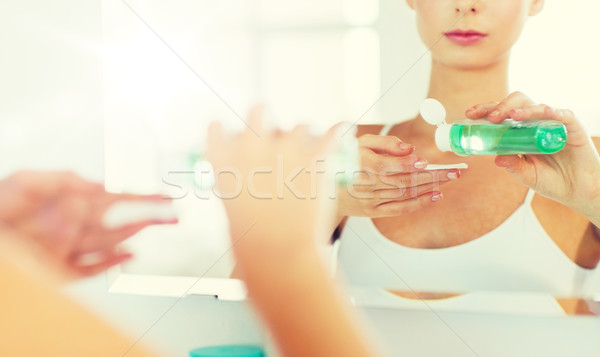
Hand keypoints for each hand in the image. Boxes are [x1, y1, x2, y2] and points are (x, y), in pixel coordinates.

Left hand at [0, 171, 176, 277]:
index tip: (161, 195)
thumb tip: (98, 186)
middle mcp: (74, 226)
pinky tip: (128, 254)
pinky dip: (111, 263)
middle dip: (149, 216)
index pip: (114, 199)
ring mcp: (69, 249)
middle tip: (172, 213)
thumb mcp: (26, 181)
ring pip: (111, 242)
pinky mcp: (61, 271)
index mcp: (69, 203)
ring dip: (136, 234)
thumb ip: (64, 179)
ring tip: (157, 224)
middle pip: (120, 221)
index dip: (140, 198)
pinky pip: (92, 269)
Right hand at [206, 107, 339, 265]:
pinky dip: (339, 132)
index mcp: (223, 159)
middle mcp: (251, 146)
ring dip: (304, 137)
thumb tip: (255, 177)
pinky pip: (332, 135)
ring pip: (299, 126)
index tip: (233, 137)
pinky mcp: (313, 159)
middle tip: (274, 135)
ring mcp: (283, 149)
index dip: (227, 132)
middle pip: (258, 111)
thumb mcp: (233, 208)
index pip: (218, 129)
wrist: (278, 254)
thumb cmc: (252, 240)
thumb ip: (242, 183)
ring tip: (309, 153)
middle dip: (266, 118)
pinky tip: (344, 128)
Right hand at [337, 134, 460, 217]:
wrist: (322, 188)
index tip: (426, 161)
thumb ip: (384, 142)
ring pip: (405, 194)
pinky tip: (435, 196)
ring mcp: (370, 200)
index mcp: (362, 164)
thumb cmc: (344, 159)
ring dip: (430, 187)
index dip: (409, 165)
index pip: (390, 166)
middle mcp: (367, 184)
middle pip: (405, 181)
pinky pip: (399, 209)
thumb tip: (409, 148)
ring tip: (450, 179)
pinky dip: (418, 204)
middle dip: (433, 176)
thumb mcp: (358, 142)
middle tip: (456, 171)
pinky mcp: (373, 211)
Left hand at [466, 91, 599, 215]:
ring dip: (521, 108)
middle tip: (489, 117)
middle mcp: (535, 123)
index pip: (501, 115)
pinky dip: (549, 112)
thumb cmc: (552, 181)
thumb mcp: (527, 175)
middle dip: (499, 107)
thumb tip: (495, 158)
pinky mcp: (571, 127)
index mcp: (521, 132)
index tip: (469, 115)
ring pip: (534, 105)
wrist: (579, 191)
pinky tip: (541, 112)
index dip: (485, 111)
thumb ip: (514, 166)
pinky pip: (561, 114)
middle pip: (515, 104)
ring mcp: (552, 123)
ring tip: (510, 116)